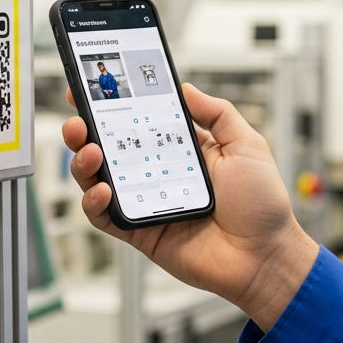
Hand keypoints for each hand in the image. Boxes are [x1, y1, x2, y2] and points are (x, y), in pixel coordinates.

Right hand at [63, 83, 317, 330]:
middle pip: (110, 147)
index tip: (93, 87)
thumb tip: (186, 88)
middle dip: (86, 130)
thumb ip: (217, 113)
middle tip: (78, 120)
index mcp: (182, 149)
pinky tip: (102, 191)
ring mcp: (147, 202)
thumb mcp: (246, 145)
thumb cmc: (262, 204)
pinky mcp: (140, 232)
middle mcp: (159, 173)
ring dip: (85, 163)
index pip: (139, 121)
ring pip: (99, 179)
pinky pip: (106, 217)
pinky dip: (95, 203)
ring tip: (90, 151)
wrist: (265, 254)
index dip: (114, 105)